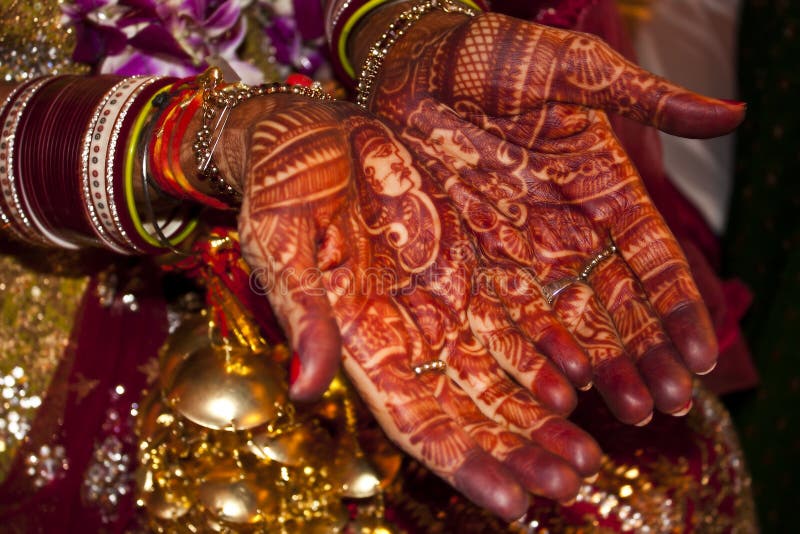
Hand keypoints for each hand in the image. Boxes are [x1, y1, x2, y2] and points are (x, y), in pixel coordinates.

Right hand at [220, 94, 599, 518]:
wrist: (310, 127)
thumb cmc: (283, 179)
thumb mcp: (282, 238)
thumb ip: (304, 313)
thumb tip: (305, 390)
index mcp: (361, 338)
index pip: (417, 420)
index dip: (464, 464)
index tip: (514, 506)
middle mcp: (408, 331)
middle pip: (471, 410)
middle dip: (519, 451)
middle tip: (573, 483)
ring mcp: (442, 300)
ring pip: (500, 374)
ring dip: (543, 417)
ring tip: (590, 452)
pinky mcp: (468, 264)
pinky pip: (516, 317)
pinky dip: (549, 350)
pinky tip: (585, 378)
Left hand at [359, 9, 744, 423]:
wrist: (414, 59)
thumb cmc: (494, 54)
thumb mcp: (571, 69)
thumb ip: (643, 98)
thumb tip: (733, 112)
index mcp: (602, 189)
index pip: (651, 260)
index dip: (677, 309)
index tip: (699, 357)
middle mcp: (566, 231)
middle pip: (615, 305)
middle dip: (643, 355)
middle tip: (667, 404)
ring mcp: (519, 250)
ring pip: (568, 320)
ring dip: (597, 368)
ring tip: (623, 412)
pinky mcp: (469, 259)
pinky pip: (505, 314)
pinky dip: (531, 352)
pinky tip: (555, 390)